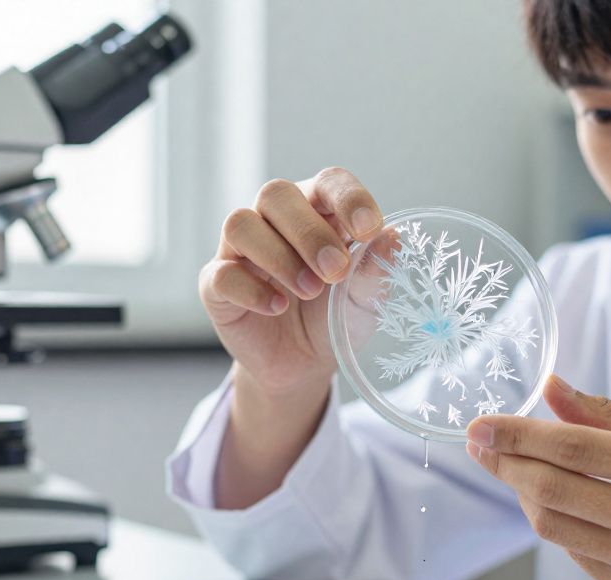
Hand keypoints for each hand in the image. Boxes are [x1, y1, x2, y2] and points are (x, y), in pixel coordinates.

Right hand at [199, 167, 383, 395]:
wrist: (304, 366)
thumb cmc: (334, 319)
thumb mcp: (364, 300)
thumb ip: (374, 270)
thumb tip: (392, 238)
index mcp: (318, 212)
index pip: (328, 182)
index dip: (348, 198)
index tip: (369, 229)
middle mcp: (274, 222)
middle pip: (276, 194)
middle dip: (309, 232)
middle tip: (336, 270)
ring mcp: (240, 251)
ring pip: (241, 224)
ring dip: (279, 257)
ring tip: (309, 291)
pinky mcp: (217, 285)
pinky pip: (221, 274)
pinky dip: (252, 290)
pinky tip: (278, 307)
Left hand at [465, 375, 610, 579]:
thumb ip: (610, 415)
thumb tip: (551, 390)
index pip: (575, 449)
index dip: (518, 436)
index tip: (480, 424)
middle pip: (553, 491)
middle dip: (505, 464)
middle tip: (478, 443)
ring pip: (555, 528)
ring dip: (525, 495)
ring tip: (516, 470)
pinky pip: (575, 555)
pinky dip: (558, 524)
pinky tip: (556, 503)